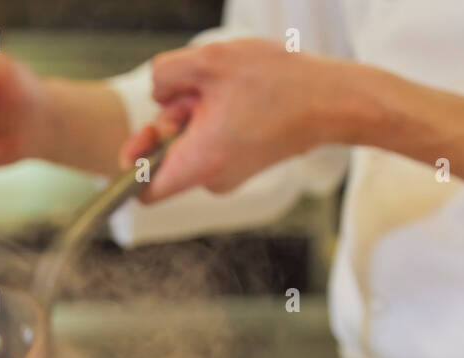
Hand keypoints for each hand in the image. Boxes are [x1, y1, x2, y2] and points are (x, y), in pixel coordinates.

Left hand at [119, 38, 352, 202]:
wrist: (334, 100)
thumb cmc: (280, 83)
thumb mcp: (209, 62)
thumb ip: (165, 75)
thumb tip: (157, 92)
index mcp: (199, 163)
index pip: (143, 190)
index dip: (130, 165)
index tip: (136, 140)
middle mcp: (212, 179)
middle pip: (166, 154)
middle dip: (172, 118)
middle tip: (195, 92)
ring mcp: (230, 174)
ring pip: (190, 142)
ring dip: (196, 110)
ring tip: (224, 89)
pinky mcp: (243, 162)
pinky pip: (212, 140)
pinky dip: (214, 116)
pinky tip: (237, 96)